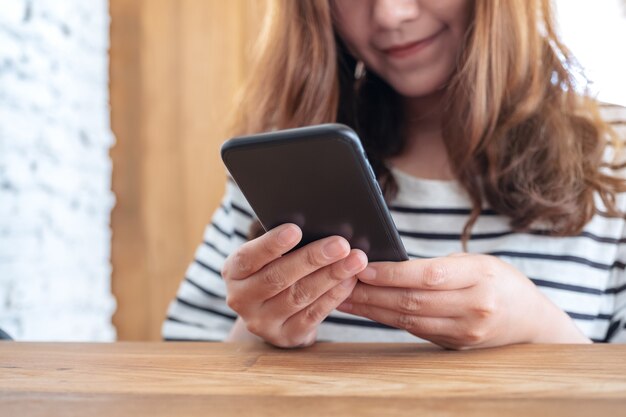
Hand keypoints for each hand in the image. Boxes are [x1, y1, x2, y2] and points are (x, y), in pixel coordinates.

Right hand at [222, 223, 367, 347]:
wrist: (271, 314)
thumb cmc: (274, 270)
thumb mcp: (268, 257)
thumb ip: (283, 245)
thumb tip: (318, 226)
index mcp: (233, 272)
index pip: (249, 257)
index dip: (271, 244)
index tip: (296, 229)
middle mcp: (241, 299)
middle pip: (279, 277)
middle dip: (313, 259)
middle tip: (341, 244)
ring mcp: (262, 322)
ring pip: (299, 296)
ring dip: (331, 276)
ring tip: (354, 260)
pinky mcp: (285, 337)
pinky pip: (313, 314)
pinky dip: (334, 295)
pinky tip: (350, 281)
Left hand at [337, 253, 590, 348]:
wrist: (530, 321)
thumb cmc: (499, 281)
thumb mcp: (476, 263)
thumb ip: (437, 266)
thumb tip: (387, 265)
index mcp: (479, 277)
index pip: (427, 275)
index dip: (391, 273)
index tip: (362, 267)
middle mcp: (474, 307)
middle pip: (412, 301)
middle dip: (372, 293)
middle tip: (341, 282)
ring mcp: (465, 332)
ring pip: (408, 320)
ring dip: (372, 310)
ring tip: (345, 297)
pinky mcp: (454, 345)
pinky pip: (414, 331)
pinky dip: (387, 320)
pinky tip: (368, 311)